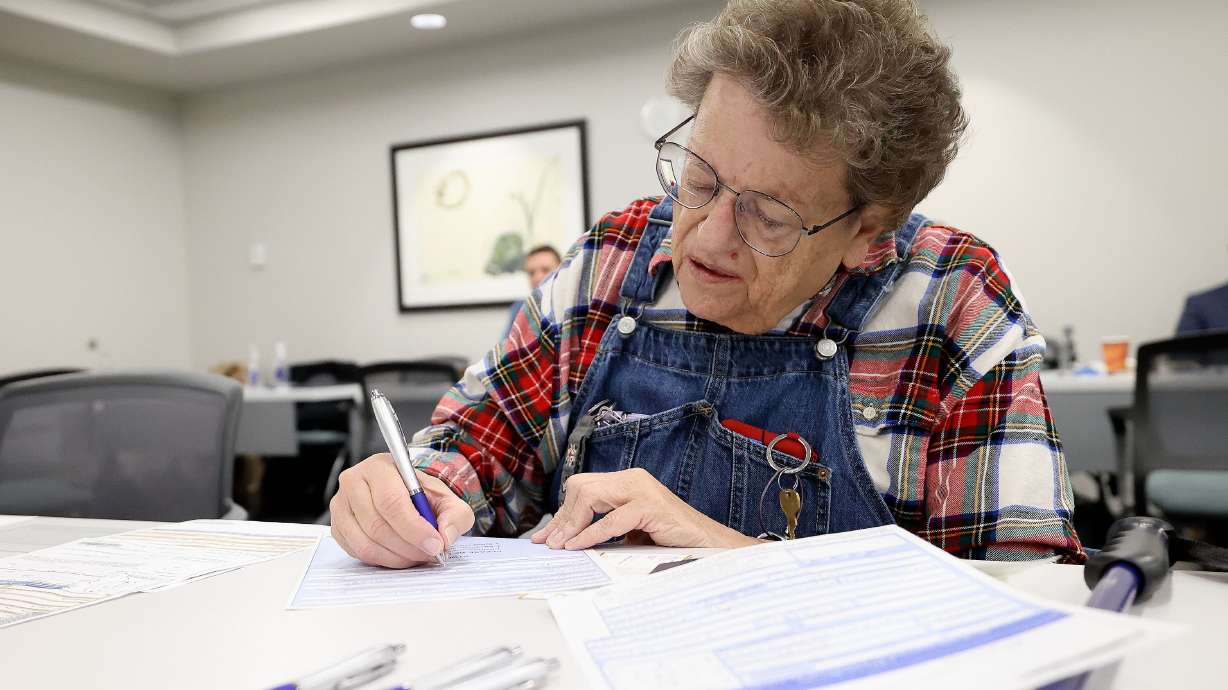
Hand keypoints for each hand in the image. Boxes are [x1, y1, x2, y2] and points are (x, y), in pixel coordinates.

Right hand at [329, 453, 474, 567]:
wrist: (404, 495)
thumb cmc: (421, 495)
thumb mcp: (447, 499)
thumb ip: (456, 515)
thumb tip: (446, 536)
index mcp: (380, 467)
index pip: (391, 501)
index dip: (414, 528)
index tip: (435, 544)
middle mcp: (353, 482)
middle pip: (377, 525)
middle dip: (408, 546)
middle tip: (429, 554)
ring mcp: (340, 505)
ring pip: (366, 543)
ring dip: (397, 557)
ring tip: (417, 556)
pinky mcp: (337, 527)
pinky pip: (358, 553)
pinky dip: (383, 560)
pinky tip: (400, 555)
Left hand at [530, 468, 761, 549]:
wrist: (710, 545)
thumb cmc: (671, 540)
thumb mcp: (632, 531)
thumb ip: (606, 528)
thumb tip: (569, 542)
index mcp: (627, 481)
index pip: (582, 488)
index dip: (562, 513)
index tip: (545, 537)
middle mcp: (633, 478)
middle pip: (580, 487)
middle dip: (561, 517)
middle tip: (549, 543)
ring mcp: (642, 490)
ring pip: (591, 496)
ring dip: (571, 524)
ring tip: (560, 546)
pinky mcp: (650, 506)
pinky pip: (611, 519)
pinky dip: (590, 534)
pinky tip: (578, 546)